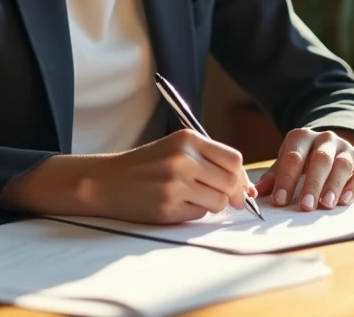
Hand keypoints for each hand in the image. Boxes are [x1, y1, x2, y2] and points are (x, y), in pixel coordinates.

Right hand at [86, 129, 257, 223]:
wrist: (107, 181)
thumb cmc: (146, 165)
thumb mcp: (176, 148)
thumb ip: (209, 159)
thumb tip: (246, 186)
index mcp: (188, 139)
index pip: (234, 160)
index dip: (241, 176)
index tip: (240, 186)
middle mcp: (183, 159)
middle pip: (230, 182)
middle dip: (232, 195)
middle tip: (226, 200)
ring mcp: (175, 184)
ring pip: (219, 202)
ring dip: (213, 204)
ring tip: (195, 198)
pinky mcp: (167, 207)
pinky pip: (199, 214)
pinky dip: (195, 212)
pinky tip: (178, 204)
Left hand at [253, 127, 353, 210]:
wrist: (333, 146)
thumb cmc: (305, 159)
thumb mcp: (288, 162)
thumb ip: (275, 176)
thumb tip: (255, 193)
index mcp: (302, 136)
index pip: (293, 158)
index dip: (286, 179)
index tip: (280, 200)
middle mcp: (325, 138)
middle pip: (320, 160)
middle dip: (312, 184)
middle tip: (305, 205)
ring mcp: (345, 147)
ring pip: (342, 165)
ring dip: (333, 185)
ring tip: (326, 205)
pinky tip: (345, 200)